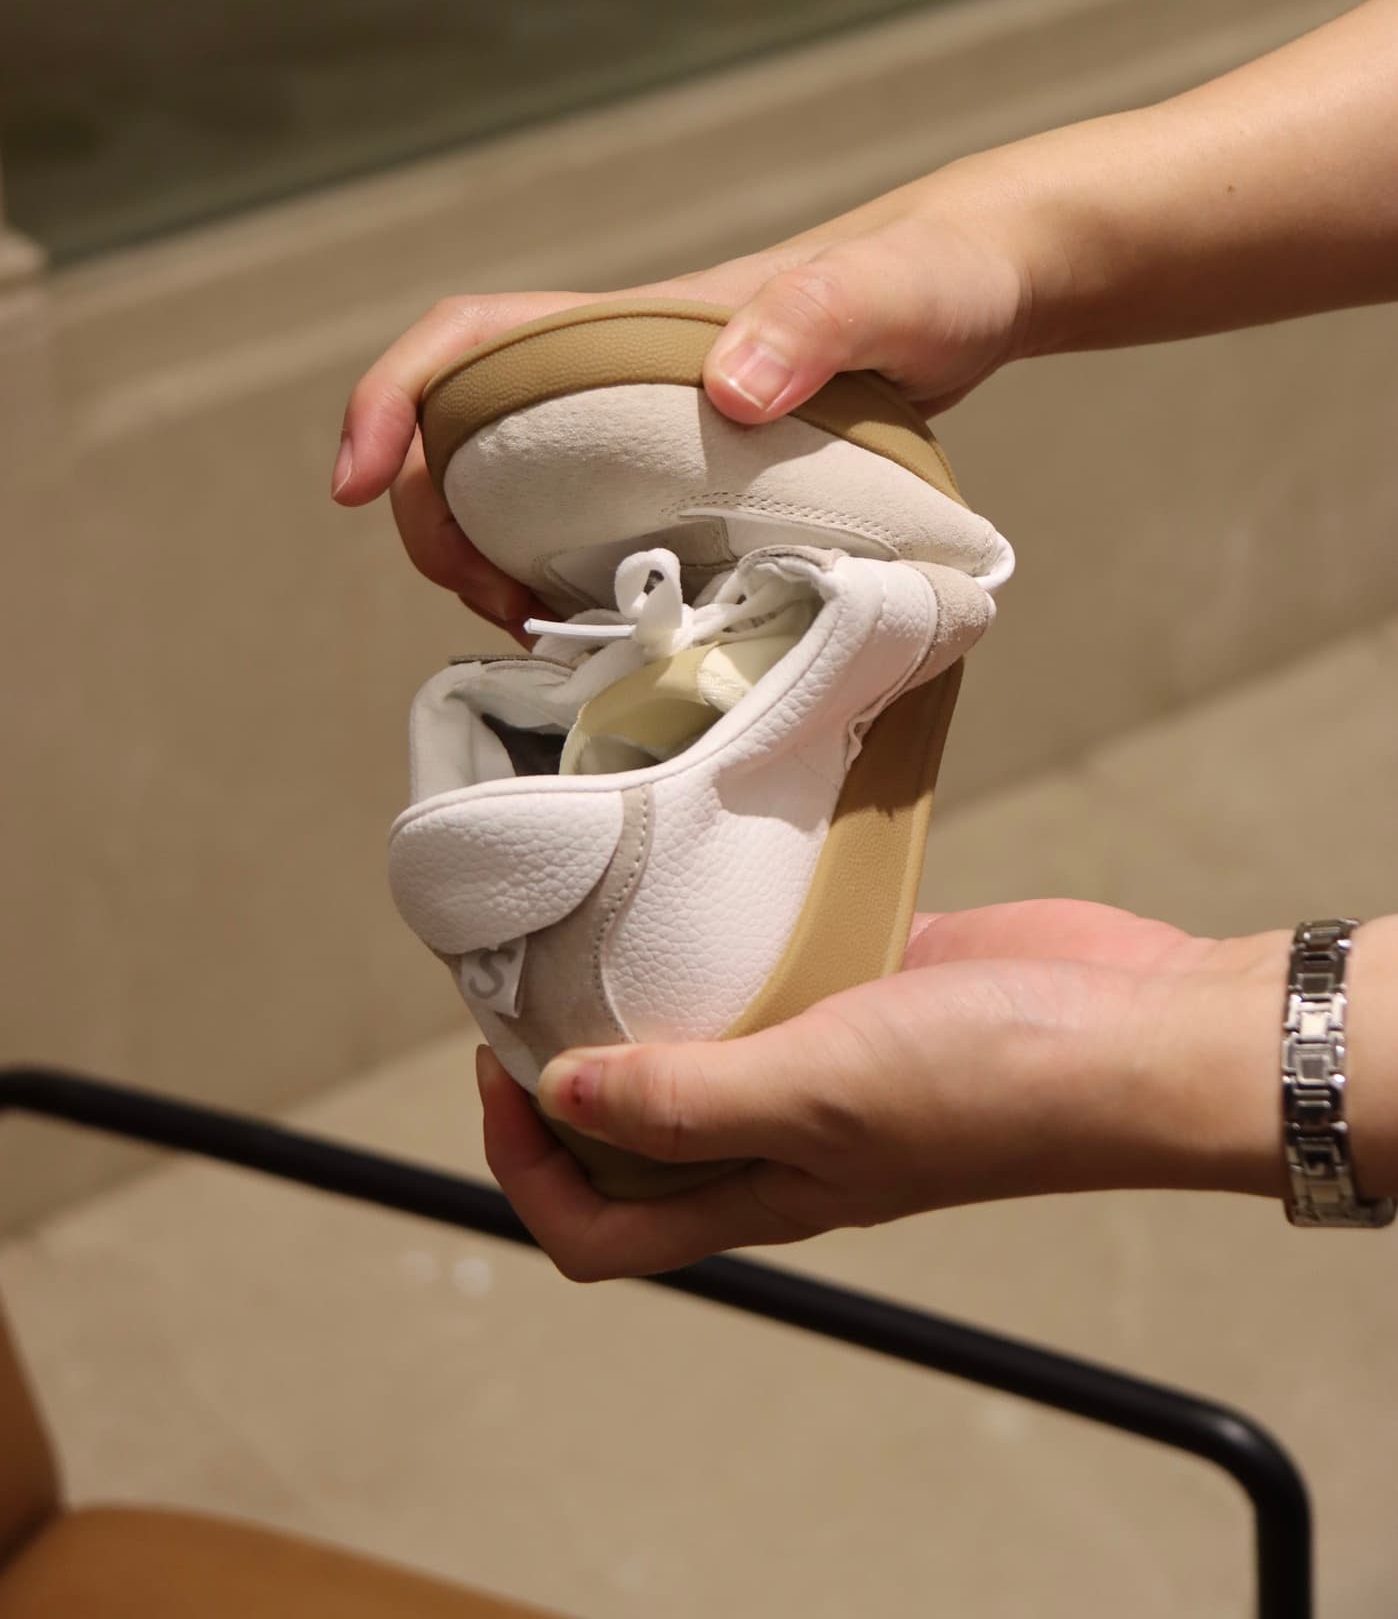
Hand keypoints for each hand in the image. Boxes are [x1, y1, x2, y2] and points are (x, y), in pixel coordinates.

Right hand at [330, 160, 1045, 627]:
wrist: (979, 291)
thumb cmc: (939, 275)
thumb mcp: (899, 292)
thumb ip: (826, 315)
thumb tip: (726, 389)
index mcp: (637, 329)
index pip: (469, 342)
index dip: (392, 403)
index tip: (354, 488)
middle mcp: (620, 376)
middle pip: (463, 437)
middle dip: (437, 525)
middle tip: (502, 614)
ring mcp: (650, 427)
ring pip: (515, 490)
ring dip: (493, 564)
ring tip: (552, 638)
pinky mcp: (689, 473)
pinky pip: (587, 524)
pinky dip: (566, 581)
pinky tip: (614, 633)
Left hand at [478, 901, 1285, 1279]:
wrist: (1134, 1029)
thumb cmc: (995, 1086)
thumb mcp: (818, 1096)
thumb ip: (687, 1101)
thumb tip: (557, 1100)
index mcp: (761, 1186)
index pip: (601, 1226)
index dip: (528, 1166)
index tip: (505, 1067)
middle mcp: (779, 1131)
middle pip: (631, 1132)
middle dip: (562, 1070)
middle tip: (529, 974)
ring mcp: (822, 1052)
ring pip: (694, 1037)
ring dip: (638, 990)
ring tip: (594, 911)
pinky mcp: (864, 980)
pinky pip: (766, 960)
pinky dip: (723, 927)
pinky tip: (703, 872)